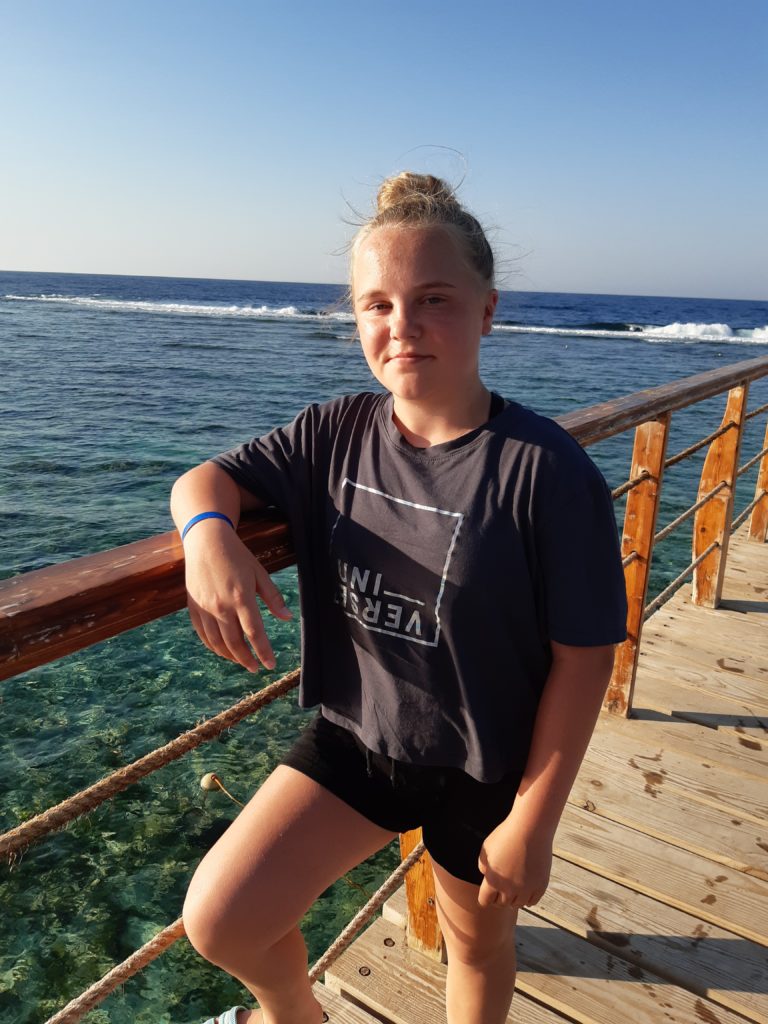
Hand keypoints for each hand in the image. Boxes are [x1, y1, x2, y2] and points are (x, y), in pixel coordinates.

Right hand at [182, 519, 291, 671]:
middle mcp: (221, 606)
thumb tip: (287, 618)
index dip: (263, 652)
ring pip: (217, 643)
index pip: (254, 633)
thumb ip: (273, 597)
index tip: (270, 665)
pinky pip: (203, 635)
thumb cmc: (236, 555)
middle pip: (235, 643)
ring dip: (231, 656)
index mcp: (241, 597)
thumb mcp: (259, 572)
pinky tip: (223, 650)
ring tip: (242, 661)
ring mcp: (205, 608)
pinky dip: (213, 647)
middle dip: (247, 660)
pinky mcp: (193, 607)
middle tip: (256, 668)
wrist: (205, 540)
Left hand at [477, 819, 552, 909]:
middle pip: (501, 904)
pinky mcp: (540, 886)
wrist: (530, 828)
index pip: (485, 901)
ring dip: (513, 898)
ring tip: (512, 889)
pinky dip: (527, 898)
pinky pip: (532, 901)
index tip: (488, 893)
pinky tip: (525, 890)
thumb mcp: (486, 848)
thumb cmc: (506, 835)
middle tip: (500, 890)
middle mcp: (509, 889)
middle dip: (499, 897)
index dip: (485, 897)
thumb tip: (486, 876)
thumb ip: (483, 865)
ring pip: (517, 904)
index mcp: (493, 880)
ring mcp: (526, 889)